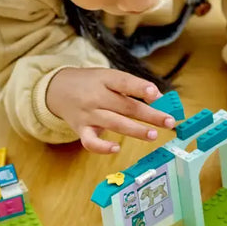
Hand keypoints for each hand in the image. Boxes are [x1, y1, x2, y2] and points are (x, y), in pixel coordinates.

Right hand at [46, 68, 176, 153]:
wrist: (57, 89)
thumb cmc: (90, 84)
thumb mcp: (108, 77)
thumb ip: (131, 86)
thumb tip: (158, 99)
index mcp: (104, 79)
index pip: (123, 82)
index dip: (140, 87)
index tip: (156, 94)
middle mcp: (95, 96)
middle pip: (125, 106)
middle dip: (149, 114)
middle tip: (169, 121)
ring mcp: (88, 114)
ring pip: (114, 123)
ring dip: (135, 130)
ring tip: (153, 135)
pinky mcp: (81, 130)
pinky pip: (91, 141)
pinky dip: (103, 147)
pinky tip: (117, 149)